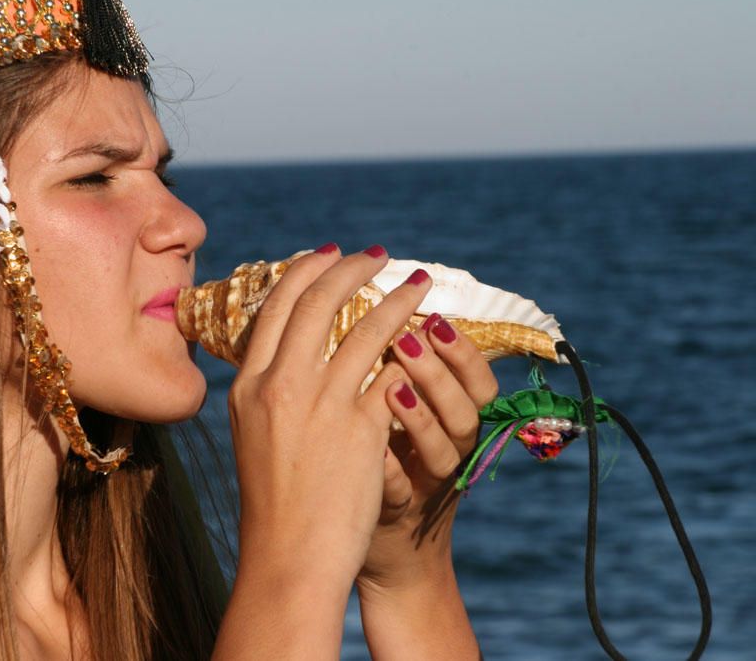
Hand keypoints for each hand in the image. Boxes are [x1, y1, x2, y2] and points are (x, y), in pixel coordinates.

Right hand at [227, 245, 433, 589]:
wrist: (286, 557)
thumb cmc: (272, 503)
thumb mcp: (253, 435)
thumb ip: (268, 392)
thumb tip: (285, 356)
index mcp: (248, 385)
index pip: (276, 307)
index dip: (306, 271)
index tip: (330, 253)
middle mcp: (280, 385)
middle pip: (319, 302)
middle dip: (352, 269)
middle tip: (377, 256)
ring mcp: (321, 404)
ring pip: (367, 329)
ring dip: (399, 300)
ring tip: (419, 285)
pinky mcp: (361, 428)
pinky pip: (393, 373)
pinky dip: (411, 354)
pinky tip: (428, 346)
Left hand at [357, 314, 498, 594]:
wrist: (381, 545)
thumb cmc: (386, 460)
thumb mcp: (400, 413)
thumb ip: (402, 368)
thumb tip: (385, 304)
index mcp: (455, 421)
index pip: (479, 382)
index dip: (463, 351)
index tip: (434, 316)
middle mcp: (452, 452)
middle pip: (466, 411)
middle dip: (440, 373)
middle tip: (406, 338)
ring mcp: (427, 485)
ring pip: (443, 452)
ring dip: (420, 417)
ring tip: (392, 386)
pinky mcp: (399, 514)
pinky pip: (398, 493)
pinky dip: (386, 468)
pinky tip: (370, 446)